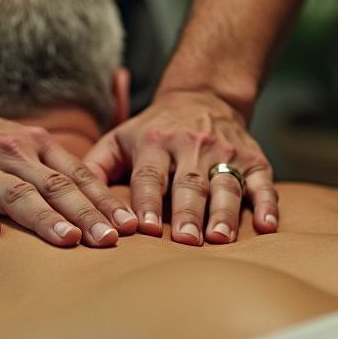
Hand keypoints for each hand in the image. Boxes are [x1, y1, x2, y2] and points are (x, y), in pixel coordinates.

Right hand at [0, 107, 138, 246]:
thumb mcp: (22, 144)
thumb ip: (53, 168)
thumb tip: (102, 205)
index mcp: (34, 146)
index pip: (78, 175)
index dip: (105, 200)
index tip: (131, 226)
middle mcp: (11, 154)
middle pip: (55, 186)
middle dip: (86, 214)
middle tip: (111, 240)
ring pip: (17, 194)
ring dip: (45, 218)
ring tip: (69, 240)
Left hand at [83, 90, 278, 244]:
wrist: (201, 97)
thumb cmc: (150, 130)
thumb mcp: (118, 139)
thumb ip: (95, 167)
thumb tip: (70, 199)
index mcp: (154, 142)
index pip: (149, 176)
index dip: (147, 202)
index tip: (145, 229)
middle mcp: (190, 146)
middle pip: (188, 183)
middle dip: (187, 213)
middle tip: (186, 241)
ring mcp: (224, 152)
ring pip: (225, 184)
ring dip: (223, 213)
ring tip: (218, 239)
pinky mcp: (254, 159)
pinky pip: (263, 182)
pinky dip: (267, 204)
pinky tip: (267, 226)